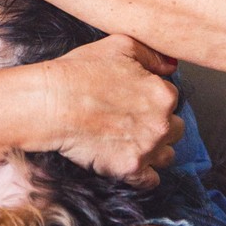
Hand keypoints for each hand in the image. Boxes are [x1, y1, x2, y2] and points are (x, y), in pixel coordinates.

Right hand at [39, 35, 182, 188]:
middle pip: (175, 129)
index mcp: (163, 94)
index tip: (135, 100)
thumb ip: (151, 54)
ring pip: (166, 156)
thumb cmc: (79, 73)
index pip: (171, 99)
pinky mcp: (130, 170)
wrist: (51, 103)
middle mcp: (162, 124)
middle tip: (132, 120)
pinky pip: (151, 180)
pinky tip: (127, 159)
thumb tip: (170, 66)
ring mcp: (147, 149)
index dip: (152, 99)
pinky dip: (143, 173)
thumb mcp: (119, 45)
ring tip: (130, 141)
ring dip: (154, 150)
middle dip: (157, 125)